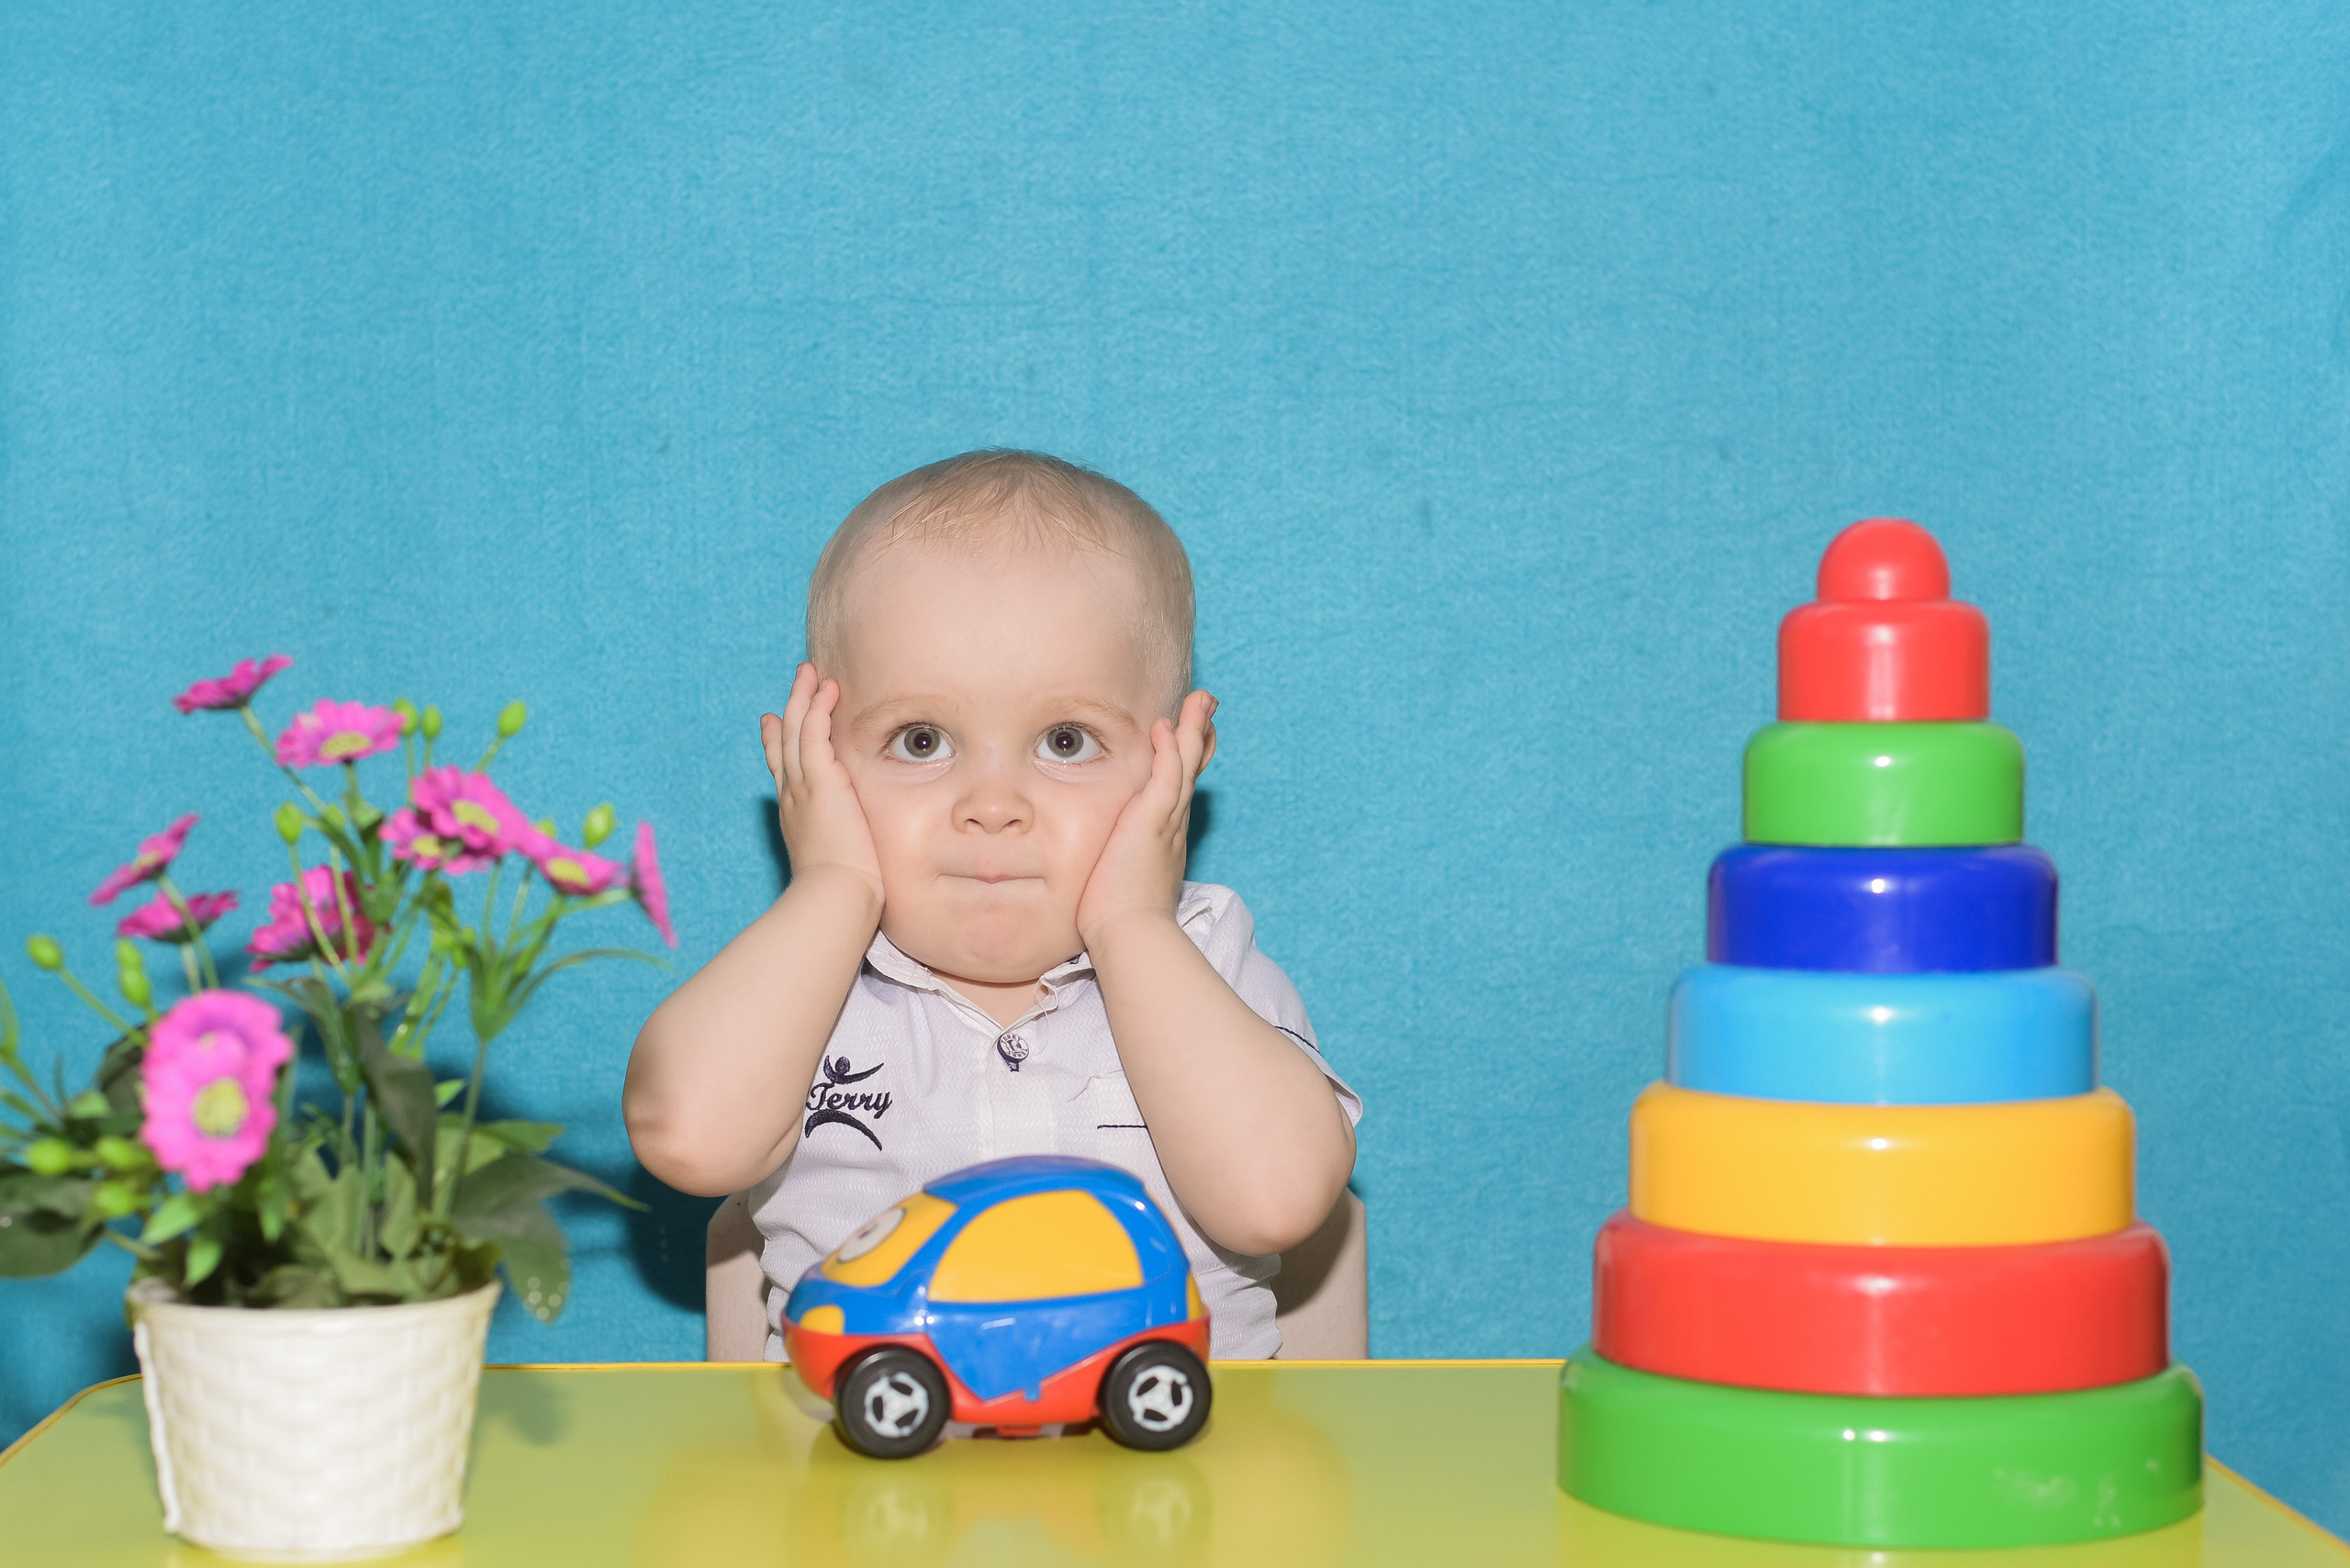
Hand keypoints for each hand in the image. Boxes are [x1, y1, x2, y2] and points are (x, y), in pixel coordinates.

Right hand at [762, 665, 884, 909]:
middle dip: (789, 709)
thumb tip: (851, 850)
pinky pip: (813, 733)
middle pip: (784, 742)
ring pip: (795, 730)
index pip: (784, 770)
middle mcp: (792, 796)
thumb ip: (840, 842)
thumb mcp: (836, 859)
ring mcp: (803, 786)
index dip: (776, 743)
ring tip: (810, 672)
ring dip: (802, 697)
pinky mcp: (820, 780)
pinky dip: (817, 708)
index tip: (771, 723)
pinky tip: (826, 688)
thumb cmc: (842, 890)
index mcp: (795, 815)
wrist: (835, 894)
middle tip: (796, 683)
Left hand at [1076, 690, 1216, 949]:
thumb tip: (1105, 873)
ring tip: (1200, 701)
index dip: (1184, 764)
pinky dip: (1170, 751)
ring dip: (1192, 731)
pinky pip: (1166, 778)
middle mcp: (1173, 828)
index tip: (1187, 739)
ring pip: (1184, 767)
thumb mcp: (1121, 886)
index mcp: (1165, 841)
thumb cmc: (1120, 923)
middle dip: (1199, 737)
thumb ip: (1118, 868)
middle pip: (1190, 771)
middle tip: (1206, 706)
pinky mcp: (1153, 823)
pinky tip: (1167, 726)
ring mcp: (1166, 824)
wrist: (1131, 938)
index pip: (1177, 792)